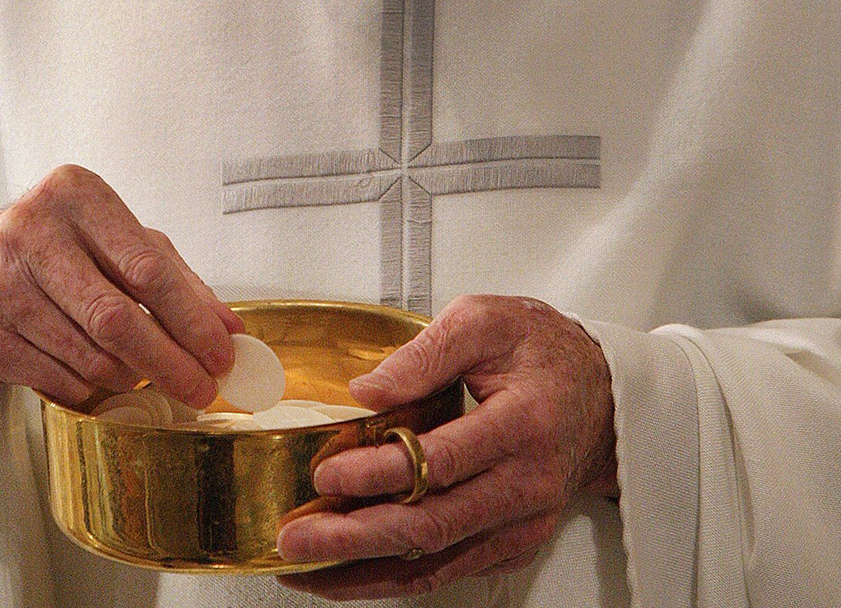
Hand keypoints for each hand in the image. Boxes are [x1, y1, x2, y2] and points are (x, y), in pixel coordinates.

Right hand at [0, 164, 242, 427]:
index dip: (192, 320)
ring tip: (141, 371)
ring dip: (131, 375)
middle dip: (170, 362)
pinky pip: (59, 380)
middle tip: (201, 387)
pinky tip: (96, 374)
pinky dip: (90, 388)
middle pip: (117, 318)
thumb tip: (231, 330)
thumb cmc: (58, 252)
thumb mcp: (118, 245)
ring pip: (91, 355)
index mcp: (75, 195)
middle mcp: (29, 231)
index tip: (221, 354)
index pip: (147, 268)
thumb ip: (178, 282)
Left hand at [277, 295, 615, 599]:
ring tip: (306, 568)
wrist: (600, 395)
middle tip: (296, 539)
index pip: (441, 460)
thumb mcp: (486, 321)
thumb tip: (366, 391)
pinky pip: (450, 570)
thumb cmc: (542, 352)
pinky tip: (349, 573)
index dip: (379, 473)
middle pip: (433, 524)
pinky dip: (394, 577)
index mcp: (524, 423)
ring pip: (437, 560)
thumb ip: (425, 353)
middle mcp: (528, 483)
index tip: (327, 473)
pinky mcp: (514, 541)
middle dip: (356, 537)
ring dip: (365, 568)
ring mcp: (523, 521)